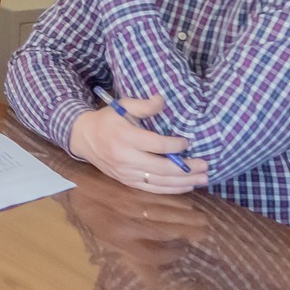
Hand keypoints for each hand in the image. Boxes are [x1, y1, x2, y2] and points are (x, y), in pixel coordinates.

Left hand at [64, 183, 209, 281]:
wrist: (79, 189)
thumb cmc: (98, 220)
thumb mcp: (110, 244)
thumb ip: (134, 262)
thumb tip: (155, 285)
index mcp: (120, 241)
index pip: (150, 255)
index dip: (167, 256)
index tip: (182, 253)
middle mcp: (126, 224)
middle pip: (161, 230)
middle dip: (185, 232)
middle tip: (205, 234)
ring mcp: (129, 206)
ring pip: (162, 212)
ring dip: (184, 216)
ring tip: (203, 220)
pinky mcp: (132, 190)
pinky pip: (157, 196)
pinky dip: (174, 200)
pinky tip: (187, 203)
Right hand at [68, 94, 208, 194]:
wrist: (84, 137)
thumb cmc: (108, 119)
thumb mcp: (123, 105)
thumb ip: (144, 105)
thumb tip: (163, 100)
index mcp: (125, 137)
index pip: (156, 145)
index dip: (175, 145)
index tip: (187, 141)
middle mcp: (125, 158)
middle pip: (161, 167)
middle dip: (186, 168)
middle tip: (205, 165)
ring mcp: (126, 173)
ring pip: (160, 182)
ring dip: (184, 182)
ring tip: (203, 178)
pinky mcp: (127, 181)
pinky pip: (152, 189)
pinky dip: (171, 189)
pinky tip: (186, 186)